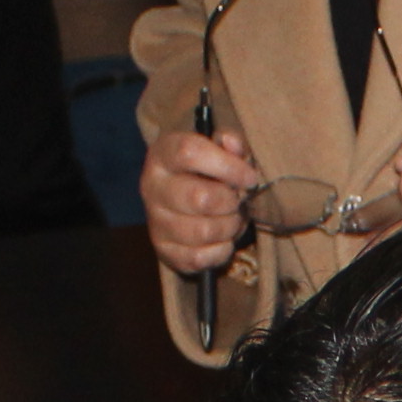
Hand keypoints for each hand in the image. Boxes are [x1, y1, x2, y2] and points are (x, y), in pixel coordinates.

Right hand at [143, 124, 260, 276]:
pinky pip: (200, 257)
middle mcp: (152, 187)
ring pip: (203, 231)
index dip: (227, 166)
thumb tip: (232, 143)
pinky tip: (222, 239)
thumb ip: (230, 144)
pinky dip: (221, 250)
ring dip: (229, 227)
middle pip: (200, 198)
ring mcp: (155, 222)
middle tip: (239, 201)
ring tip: (232, 219)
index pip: (190, 153)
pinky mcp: (164, 251)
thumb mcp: (219, 150)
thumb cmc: (208, 172)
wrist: (186, 202)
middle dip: (231, 203)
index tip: (250, 178)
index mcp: (163, 154)